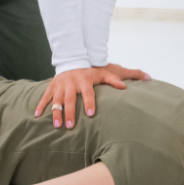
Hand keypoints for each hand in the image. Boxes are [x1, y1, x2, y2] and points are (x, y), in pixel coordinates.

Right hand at [35, 63, 149, 129]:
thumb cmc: (93, 70)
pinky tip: (37, 116)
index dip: (89, 102)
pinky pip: (45, 97)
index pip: (89, 92)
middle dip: (69, 112)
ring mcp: (60, 84)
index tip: (90, 114)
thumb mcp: (107, 71)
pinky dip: (41, 106)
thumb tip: (146, 78)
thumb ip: (121, 78)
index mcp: (86, 79)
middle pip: (69, 99)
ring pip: (56, 99)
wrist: (74, 59)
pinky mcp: (52, 86)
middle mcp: (72, 82)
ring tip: (56, 126)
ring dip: (55, 113)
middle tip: (69, 126)